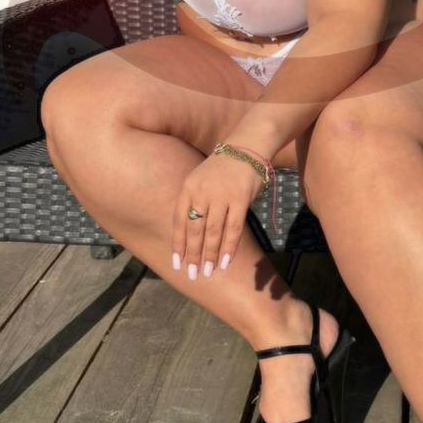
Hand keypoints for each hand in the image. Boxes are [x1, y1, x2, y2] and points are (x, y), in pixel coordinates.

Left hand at [172, 150, 263, 279]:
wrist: (245, 148)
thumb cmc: (221, 167)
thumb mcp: (199, 179)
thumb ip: (193, 202)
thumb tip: (189, 233)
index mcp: (188, 188)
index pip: (179, 221)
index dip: (178, 243)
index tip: (176, 264)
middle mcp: (202, 193)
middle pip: (195, 229)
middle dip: (193, 255)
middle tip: (192, 274)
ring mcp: (222, 196)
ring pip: (213, 232)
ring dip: (210, 254)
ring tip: (208, 272)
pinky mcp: (241, 199)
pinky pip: (234, 228)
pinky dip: (230, 247)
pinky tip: (226, 261)